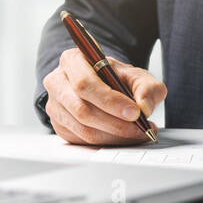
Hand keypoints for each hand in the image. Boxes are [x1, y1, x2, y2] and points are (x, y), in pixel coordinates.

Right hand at [43, 48, 166, 144]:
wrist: (107, 86)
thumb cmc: (117, 78)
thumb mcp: (138, 76)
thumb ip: (148, 87)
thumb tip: (144, 107)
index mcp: (73, 61)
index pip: (85, 83)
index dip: (110, 101)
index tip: (134, 112)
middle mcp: (57, 82)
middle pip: (81, 109)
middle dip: (115, 123)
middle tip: (140, 127)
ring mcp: (55, 105)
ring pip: (82, 129)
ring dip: (114, 135)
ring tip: (137, 132)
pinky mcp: (60, 125)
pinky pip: (82, 140)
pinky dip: (108, 141)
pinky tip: (124, 136)